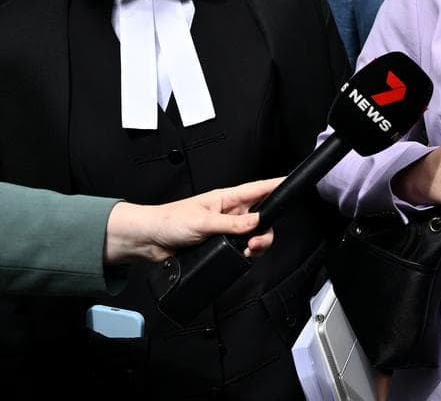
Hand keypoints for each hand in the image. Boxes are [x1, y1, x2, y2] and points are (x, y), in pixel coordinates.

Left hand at [103, 177, 281, 263]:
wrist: (150, 240)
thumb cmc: (169, 221)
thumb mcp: (203, 221)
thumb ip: (231, 224)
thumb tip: (255, 222)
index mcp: (226, 198)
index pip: (258, 188)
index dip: (276, 185)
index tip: (291, 183)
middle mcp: (229, 212)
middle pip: (261, 218)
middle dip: (264, 230)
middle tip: (256, 242)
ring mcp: (225, 229)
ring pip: (253, 235)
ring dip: (255, 244)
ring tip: (247, 251)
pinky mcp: (219, 244)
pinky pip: (240, 249)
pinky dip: (244, 254)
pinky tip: (239, 257)